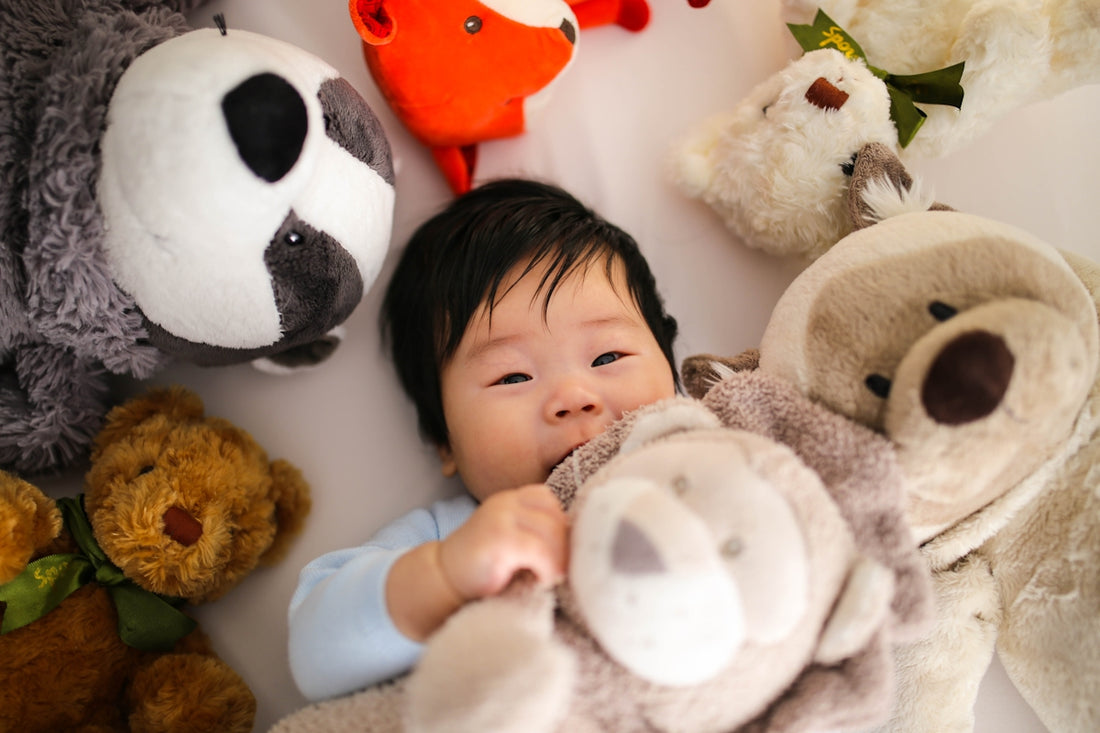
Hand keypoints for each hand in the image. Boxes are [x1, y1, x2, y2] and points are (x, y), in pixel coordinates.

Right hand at [438, 484, 568, 600]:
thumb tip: (575, 543)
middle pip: (556, 517)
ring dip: (558, 560)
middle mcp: (505, 502)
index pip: (550, 501)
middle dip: (564, 547)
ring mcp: (501, 517)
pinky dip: (548, 568)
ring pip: (553, 532)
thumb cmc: (483, 569)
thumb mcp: (511, 540)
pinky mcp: (499, 538)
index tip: (557, 554)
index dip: (560, 528)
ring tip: (548, 577)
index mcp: (510, 499)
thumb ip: (535, 533)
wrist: (442, 582)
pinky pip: (540, 549)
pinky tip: (540, 580)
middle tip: (558, 572)